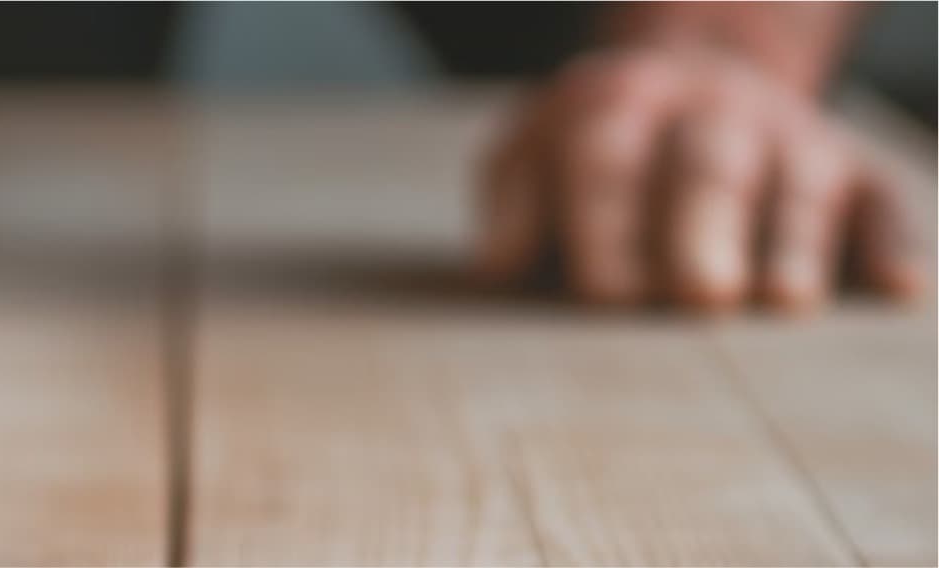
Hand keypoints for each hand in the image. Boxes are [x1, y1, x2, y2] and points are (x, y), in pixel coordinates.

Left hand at [476, 46, 921, 313]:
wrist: (698, 75)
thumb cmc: (596, 153)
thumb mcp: (532, 154)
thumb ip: (511, 205)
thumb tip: (493, 269)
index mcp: (617, 105)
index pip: (605, 161)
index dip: (607, 225)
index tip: (606, 296)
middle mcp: (710, 112)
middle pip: (707, 169)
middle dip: (702, 230)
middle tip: (699, 296)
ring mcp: (790, 139)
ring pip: (797, 189)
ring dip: (791, 245)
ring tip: (782, 304)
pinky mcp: (857, 171)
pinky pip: (883, 204)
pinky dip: (893, 245)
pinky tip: (897, 292)